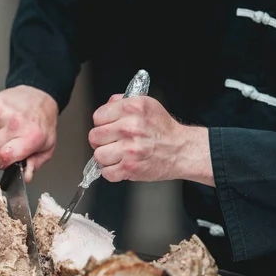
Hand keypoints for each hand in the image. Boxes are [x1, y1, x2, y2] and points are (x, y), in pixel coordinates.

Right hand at [0, 85, 58, 182]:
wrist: (40, 96)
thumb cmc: (43, 122)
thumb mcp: (46, 147)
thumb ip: (35, 165)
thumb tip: (26, 177)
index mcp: (31, 137)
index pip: (4, 156)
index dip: (0, 163)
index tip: (3, 162)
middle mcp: (16, 123)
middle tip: (7, 145)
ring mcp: (3, 112)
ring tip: (6, 131)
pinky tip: (0, 122)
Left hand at [88, 94, 213, 185]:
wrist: (181, 149)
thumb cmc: (164, 129)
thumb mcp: (146, 105)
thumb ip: (122, 102)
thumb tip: (106, 106)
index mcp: (132, 108)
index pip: (98, 116)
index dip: (101, 123)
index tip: (108, 127)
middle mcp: (130, 127)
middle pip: (94, 136)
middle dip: (101, 141)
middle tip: (112, 142)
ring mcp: (129, 149)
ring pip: (98, 155)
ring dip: (106, 157)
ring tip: (117, 154)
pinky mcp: (130, 167)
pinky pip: (107, 173)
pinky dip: (112, 172)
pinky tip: (121, 164)